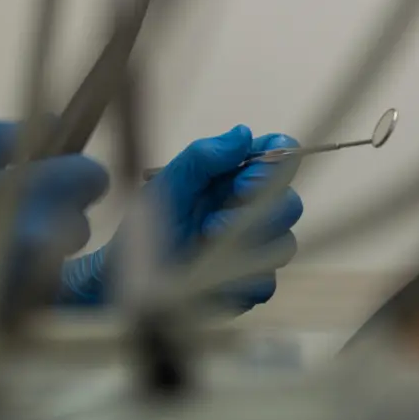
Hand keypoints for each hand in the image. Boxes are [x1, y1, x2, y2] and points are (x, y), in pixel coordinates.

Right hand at [0, 121, 109, 313]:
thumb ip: (0, 140)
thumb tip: (52, 122)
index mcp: (22, 193)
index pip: (92, 176)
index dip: (72, 175)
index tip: (51, 177)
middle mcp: (41, 237)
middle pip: (79, 221)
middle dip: (54, 216)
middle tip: (5, 221)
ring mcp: (39, 285)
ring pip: (63, 260)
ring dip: (41, 254)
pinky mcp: (29, 320)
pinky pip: (48, 293)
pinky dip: (29, 288)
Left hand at [58, 126, 304, 312]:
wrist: (126, 281)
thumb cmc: (148, 226)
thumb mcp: (169, 185)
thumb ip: (203, 157)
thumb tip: (243, 134)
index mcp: (239, 176)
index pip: (283, 156)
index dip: (276, 164)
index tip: (243, 180)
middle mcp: (255, 209)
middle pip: (292, 204)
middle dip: (259, 212)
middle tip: (215, 220)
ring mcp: (257, 249)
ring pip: (285, 245)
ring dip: (246, 246)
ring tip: (204, 245)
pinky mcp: (251, 285)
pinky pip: (267, 283)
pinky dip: (239, 279)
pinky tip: (210, 275)